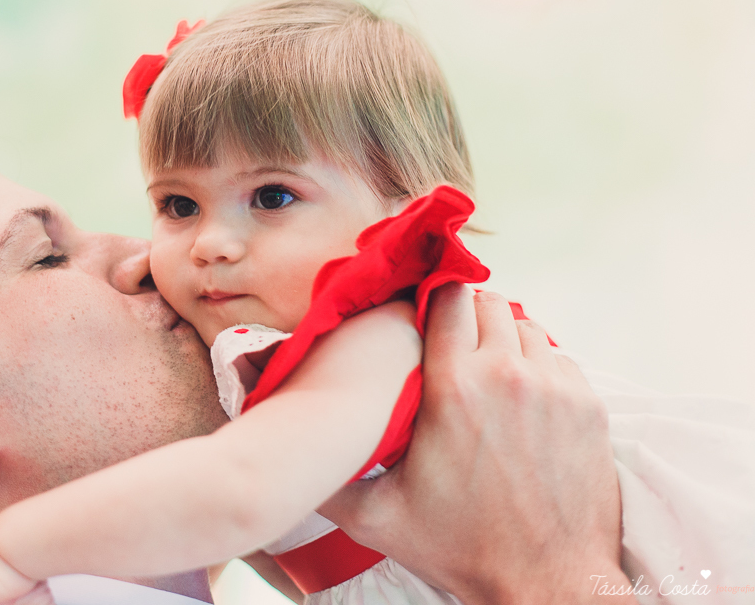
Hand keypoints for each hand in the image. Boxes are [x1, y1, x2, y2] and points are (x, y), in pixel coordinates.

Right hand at [318, 284, 631, 604]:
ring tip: (485, 370)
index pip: (446, 298)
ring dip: (503, 339)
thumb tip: (286, 450)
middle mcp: (508, 376)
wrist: (546, 582)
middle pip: (488, 302)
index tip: (420, 317)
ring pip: (527, 326)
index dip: (431, 300)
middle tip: (450, 344)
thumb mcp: (377, 517)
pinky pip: (559, 358)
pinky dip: (538, 366)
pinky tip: (520, 397)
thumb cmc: (462, 548)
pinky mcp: (588, 406)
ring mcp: (555, 388)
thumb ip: (327, 476)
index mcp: (454, 388)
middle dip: (466, 315)